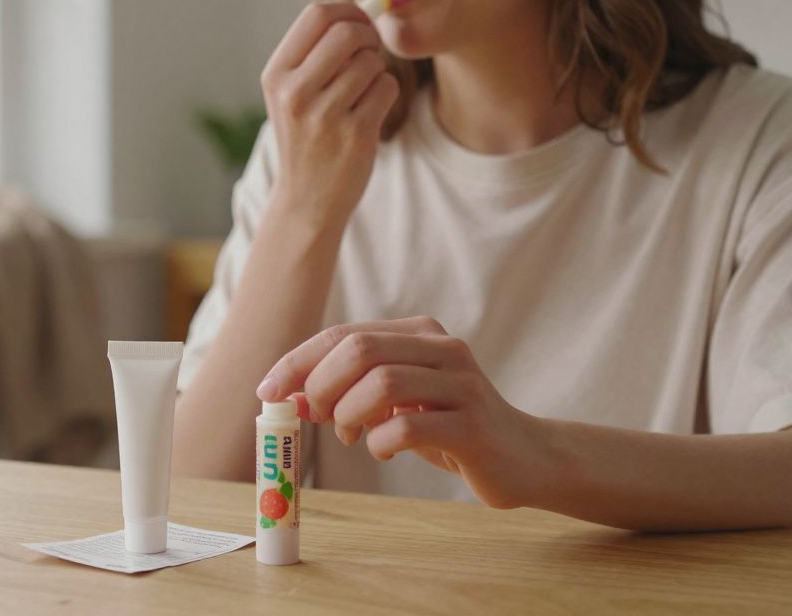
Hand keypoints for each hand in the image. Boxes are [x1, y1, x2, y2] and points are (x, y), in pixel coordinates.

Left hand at [256, 316, 559, 509]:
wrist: (524, 457)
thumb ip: (352, 390)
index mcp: (420, 334)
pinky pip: (408, 427)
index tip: (267, 392)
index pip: (344, 335)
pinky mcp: (473, 426)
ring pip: (382, 383)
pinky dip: (380, 442)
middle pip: (359, 349)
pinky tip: (383, 450)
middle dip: (320, 385)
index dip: (297, 362)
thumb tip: (287, 395)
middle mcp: (443, 349)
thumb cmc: (449, 427)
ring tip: (350, 434)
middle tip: (316, 416)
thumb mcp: (398, 401)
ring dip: (348, 415)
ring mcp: (462, 385)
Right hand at [260, 2, 398, 229]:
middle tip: (368, 54)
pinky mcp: (354, 134)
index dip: (347, 12)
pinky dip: (385, 93)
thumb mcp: (291, 94)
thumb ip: (317, 51)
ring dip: (376, 71)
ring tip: (362, 93)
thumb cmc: (306, 137)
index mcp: (275, 76)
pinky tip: (369, 111)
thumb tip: (367, 8)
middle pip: (347, 33)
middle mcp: (294, 93)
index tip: (358, 25)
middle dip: (367, 37)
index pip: (316, 15)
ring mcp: (324, 116)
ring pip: (371, 62)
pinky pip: (386, 87)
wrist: (306, 200)